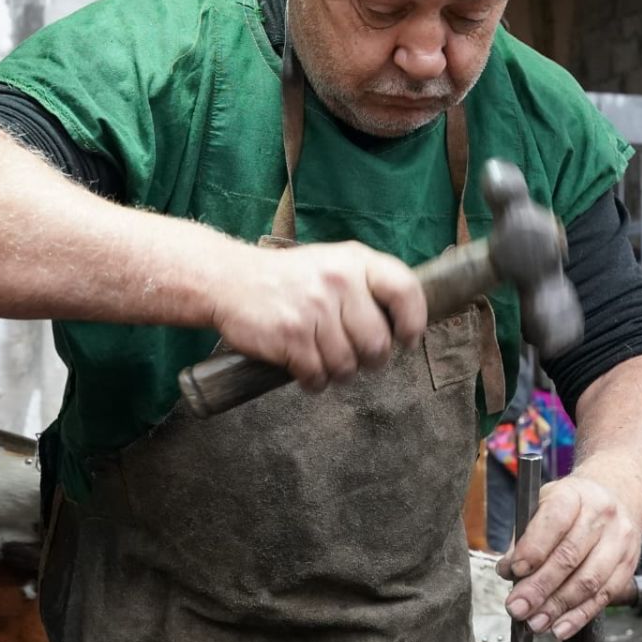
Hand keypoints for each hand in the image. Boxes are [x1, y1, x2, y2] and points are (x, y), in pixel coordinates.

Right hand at [213, 241, 427, 391]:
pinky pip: (317, 376)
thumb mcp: (333, 264)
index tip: (406, 340)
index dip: (413, 323)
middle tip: (353, 354)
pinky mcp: (291, 335)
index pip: (406, 291)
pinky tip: (303, 366)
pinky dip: (312, 380)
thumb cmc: (289, 279)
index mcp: (355, 261)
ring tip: (322, 358)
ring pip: (348, 366)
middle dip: (369, 360)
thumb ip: (368, 287)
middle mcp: (338, 281)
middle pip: (378, 344)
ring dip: (337, 372)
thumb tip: (404, 327)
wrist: (228, 280)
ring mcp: (314, 309)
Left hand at [495, 472, 641, 640]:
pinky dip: (580, 616)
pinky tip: (560, 627)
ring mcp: (619, 540)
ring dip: (559, 607)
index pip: (554, 521)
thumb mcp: (542, 506)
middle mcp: (601, 515)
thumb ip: (523, 538)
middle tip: (518, 608)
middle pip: (569, 556)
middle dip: (540, 588)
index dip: (534, 549)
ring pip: (589, 581)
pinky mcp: (628, 565)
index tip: (514, 571)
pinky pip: (604, 596)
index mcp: (574, 495)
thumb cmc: (572, 507)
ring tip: (536, 622)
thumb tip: (508, 570)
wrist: (616, 500)